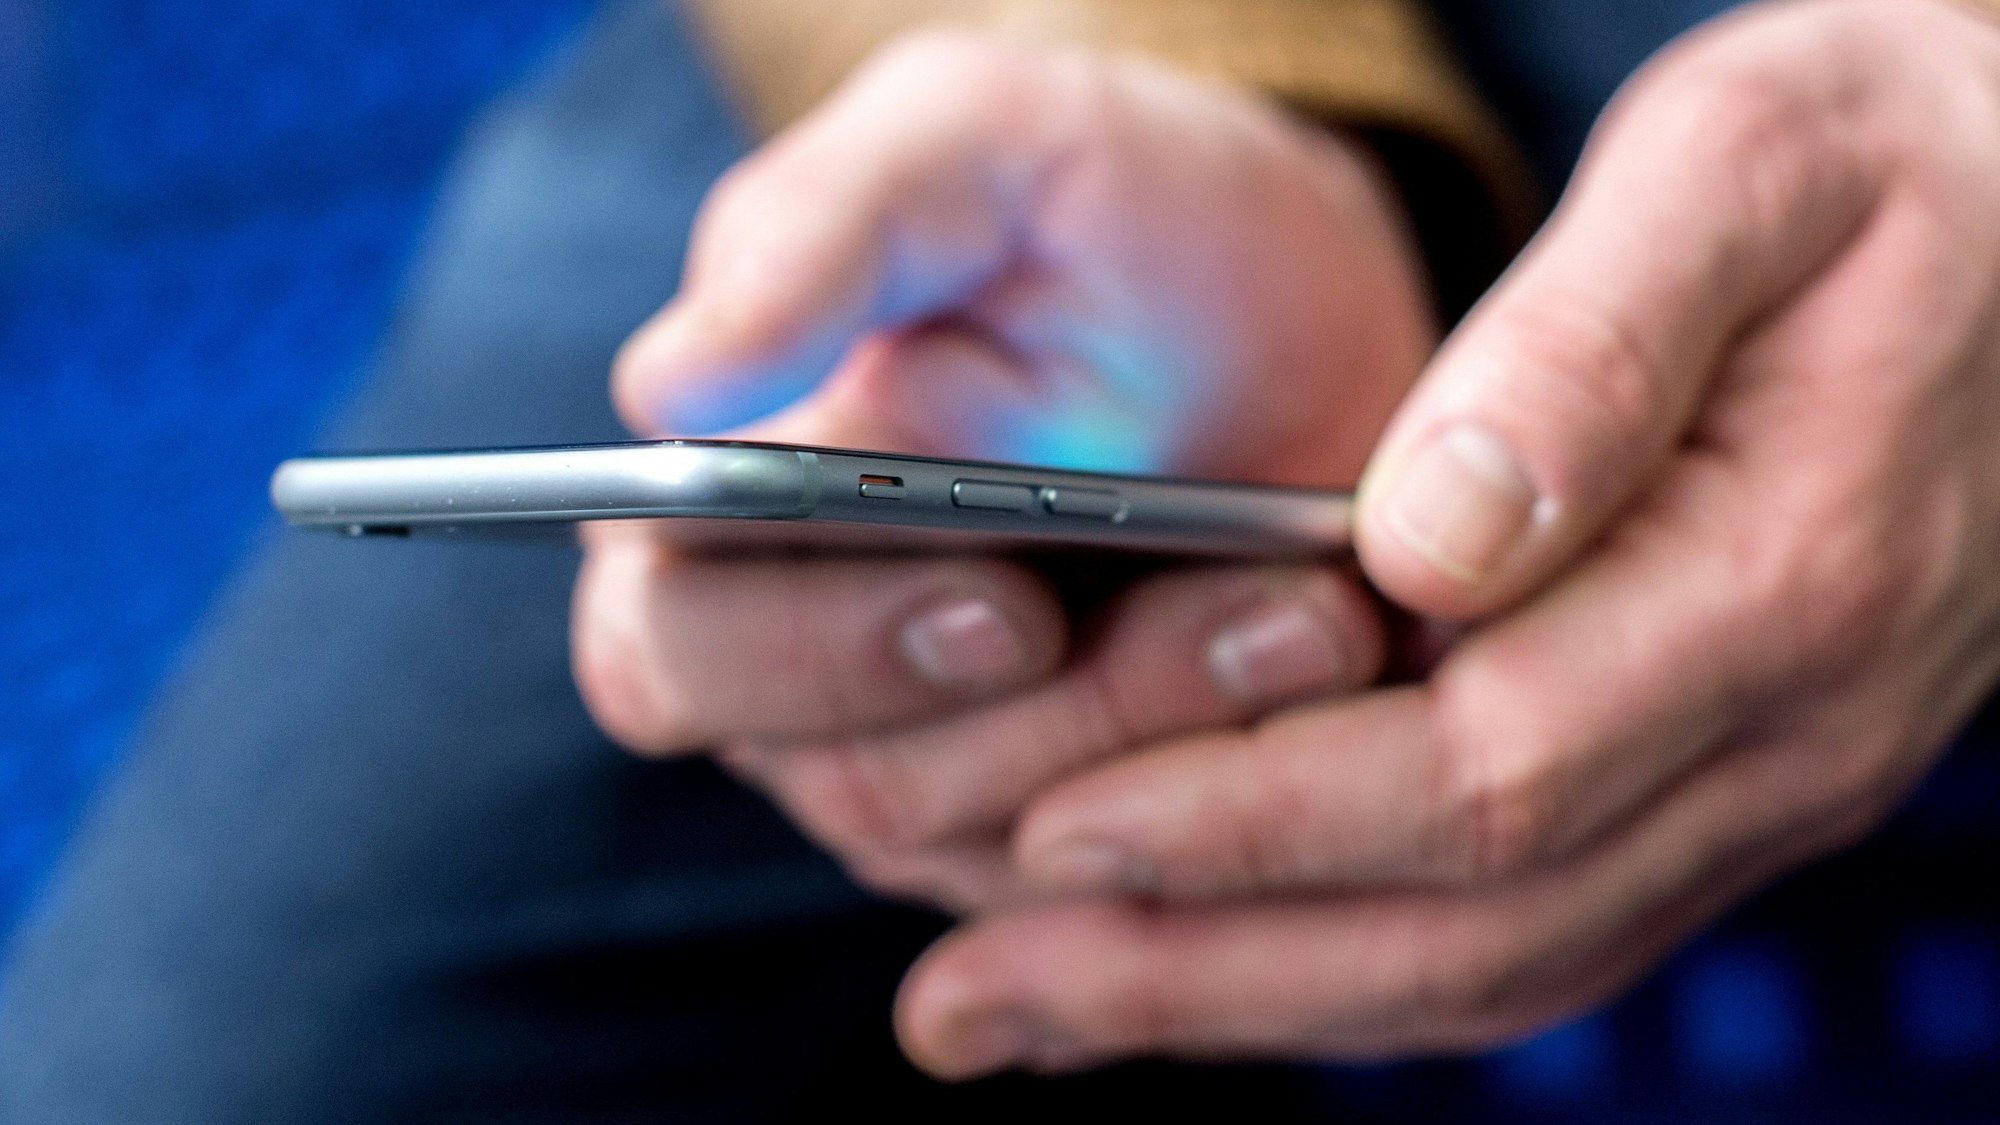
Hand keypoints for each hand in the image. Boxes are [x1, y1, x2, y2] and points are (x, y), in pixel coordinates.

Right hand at [574, 31, 1432, 908]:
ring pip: (1021, 842)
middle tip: (1250, 607)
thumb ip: (820, 229)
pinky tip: (1331, 682)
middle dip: (1072, 709)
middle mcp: (794, 674)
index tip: (1003, 602)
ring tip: (1323, 616)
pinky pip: (1133, 880)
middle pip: (864, 781)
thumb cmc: (1102, 210)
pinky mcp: (1065, 830)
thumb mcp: (978, 145)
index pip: (676, 647)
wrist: (1276, 306)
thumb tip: (671, 387)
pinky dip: (1240, 796)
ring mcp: (931, 768)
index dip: (821, 652)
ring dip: (1186, 735)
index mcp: (708, 524)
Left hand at [893, 0, 1999, 1077]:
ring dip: (1244, 1000)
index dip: (1255, 816)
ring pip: (1488, 965)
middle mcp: (1785, 733)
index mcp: (1781, 582)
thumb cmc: (1899, 161)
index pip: (1482, 771)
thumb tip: (1426, 537)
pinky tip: (1208, 958)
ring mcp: (1762, 780)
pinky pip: (1529, 927)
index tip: (1062, 826)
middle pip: (1464, 922)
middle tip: (971, 993)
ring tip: (1028, 1008)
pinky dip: (1345, 964)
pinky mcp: (1722, 777)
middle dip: (1201, 961)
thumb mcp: (1753, 165)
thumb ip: (1593, 349)